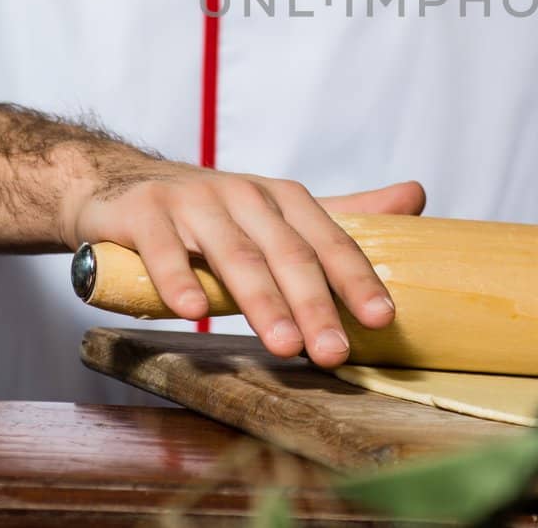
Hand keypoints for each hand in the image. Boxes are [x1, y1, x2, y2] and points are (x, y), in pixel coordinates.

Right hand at [64, 164, 425, 367]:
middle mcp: (243, 195)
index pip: (328, 241)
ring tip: (284, 343)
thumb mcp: (279, 211)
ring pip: (234, 255)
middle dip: (314, 304)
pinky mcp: (146, 213)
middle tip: (333, 351)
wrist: (121, 184)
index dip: (356, 278)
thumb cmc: (212, 210)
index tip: (381, 318)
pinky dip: (177, 279)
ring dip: (261, 301)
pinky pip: (164, 249)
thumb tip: (416, 197)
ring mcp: (193, 202)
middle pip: (286, 253)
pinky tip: (191, 311)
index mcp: (282, 199)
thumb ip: (343, 215)